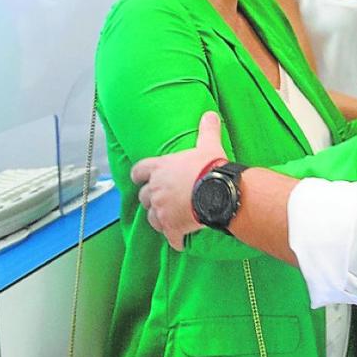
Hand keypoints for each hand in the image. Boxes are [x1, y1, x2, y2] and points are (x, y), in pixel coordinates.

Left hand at [130, 112, 225, 250]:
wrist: (217, 192)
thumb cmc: (209, 168)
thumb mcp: (209, 145)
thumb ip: (207, 130)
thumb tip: (210, 115)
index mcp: (160, 169)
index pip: (139, 171)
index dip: (139, 175)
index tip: (140, 178)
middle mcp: (156, 190)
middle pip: (144, 197)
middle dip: (151, 199)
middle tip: (162, 200)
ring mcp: (162, 211)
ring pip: (152, 219)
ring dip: (159, 219)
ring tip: (169, 220)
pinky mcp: (172, 228)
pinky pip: (170, 238)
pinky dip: (175, 239)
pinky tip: (180, 241)